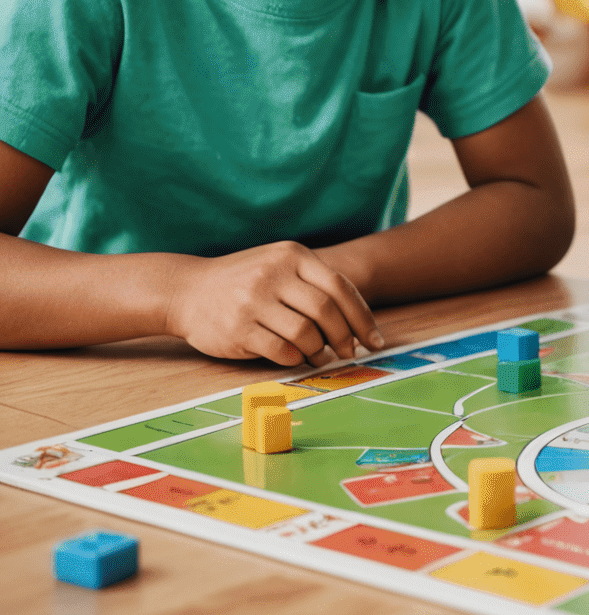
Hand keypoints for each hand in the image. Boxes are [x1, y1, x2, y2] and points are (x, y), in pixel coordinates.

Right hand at [163, 241, 385, 366]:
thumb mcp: (278, 264)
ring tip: (320, 356)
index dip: (362, 316)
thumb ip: (313, 284)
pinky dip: (295, 358)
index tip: (375, 339)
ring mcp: (254, 301)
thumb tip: (355, 322)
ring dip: (319, 351)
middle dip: (346, 337)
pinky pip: (280, 350)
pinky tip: (295, 357)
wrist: (187, 290)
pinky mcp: (238, 328)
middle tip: (350, 352)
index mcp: (292, 255)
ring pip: (306, 333)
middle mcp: (274, 274)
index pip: (340, 286)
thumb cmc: (243, 280)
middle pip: (327, 310)